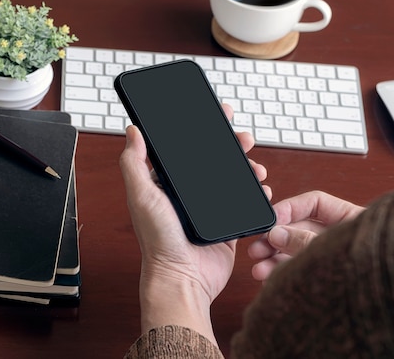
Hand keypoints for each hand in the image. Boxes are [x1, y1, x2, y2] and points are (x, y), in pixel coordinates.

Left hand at [119, 104, 269, 344]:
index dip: (202, 130)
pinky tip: (261, 188)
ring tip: (254, 166)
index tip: (217, 115)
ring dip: (246, 167)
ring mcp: (209, 209)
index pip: (187, 149)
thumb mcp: (141, 196)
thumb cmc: (158, 242)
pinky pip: (244, 202)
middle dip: (231, 145)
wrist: (183, 278)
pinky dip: (254, 193)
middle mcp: (188, 194)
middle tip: (243, 137)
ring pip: (232, 178)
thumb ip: (134, 163)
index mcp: (167, 184)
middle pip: (214, 160)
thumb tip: (132, 131)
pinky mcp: (226, 224)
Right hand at [248, 191, 364, 281]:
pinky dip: (283, 275)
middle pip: (299, 229)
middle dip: (275, 238)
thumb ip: (304, 241)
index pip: (314, 203)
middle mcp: (339, 237)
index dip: (289, 208)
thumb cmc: (381, 268)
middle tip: (257, 248)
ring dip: (274, 259)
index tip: (271, 219)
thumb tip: (278, 234)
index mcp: (350, 219)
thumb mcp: (336, 248)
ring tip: (259, 269)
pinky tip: (271, 280)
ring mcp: (332, 258)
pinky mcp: (327, 279)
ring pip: (296, 253)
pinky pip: (300, 272)